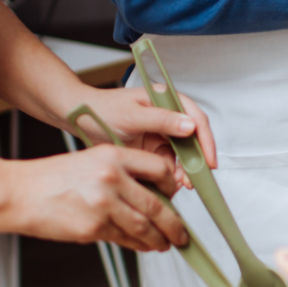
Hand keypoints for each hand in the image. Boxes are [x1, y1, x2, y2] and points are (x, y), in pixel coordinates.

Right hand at [1, 145, 186, 251]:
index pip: (159, 169)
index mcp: (113, 156)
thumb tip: (151, 194)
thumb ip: (122, 174)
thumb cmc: (52, 179)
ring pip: (143, 226)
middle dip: (174, 224)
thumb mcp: (92, 161)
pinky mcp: (93, 227)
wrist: (19, 193)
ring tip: (165, 244)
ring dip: (158, 239)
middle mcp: (111, 177)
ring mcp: (103, 204)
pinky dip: (138, 244)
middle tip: (181, 233)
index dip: (172, 187)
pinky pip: (124, 238)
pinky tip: (144, 246)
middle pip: (156, 205)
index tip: (176, 197)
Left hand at [68, 85, 215, 189]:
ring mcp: (161, 133)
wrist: (79, 118)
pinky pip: (167, 164)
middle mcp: (168, 116)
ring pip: (182, 156)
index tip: (208, 163)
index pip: (196, 120)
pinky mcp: (152, 149)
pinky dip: (168, 175)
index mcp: (167, 100)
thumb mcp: (133, 115)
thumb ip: (162, 119)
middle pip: (193, 140)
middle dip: (195, 162)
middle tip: (192, 181)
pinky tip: (166, 184)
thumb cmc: (102, 109)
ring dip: (182, 171)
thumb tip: (190, 126)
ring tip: (177, 186)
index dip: (206, 142)